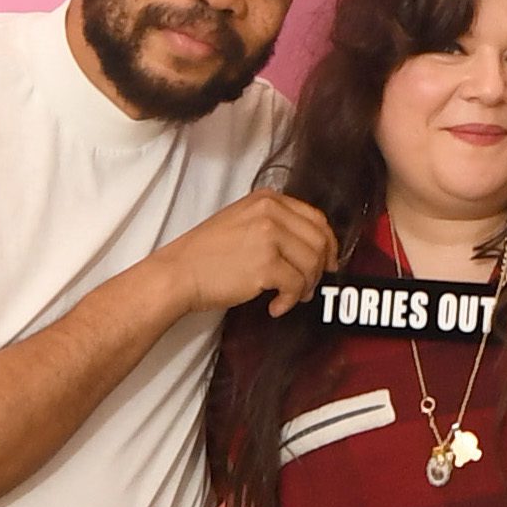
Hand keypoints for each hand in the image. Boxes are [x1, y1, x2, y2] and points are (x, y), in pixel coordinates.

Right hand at [146, 190, 334, 317]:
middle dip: (319, 269)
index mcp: (267, 199)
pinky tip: (274, 307)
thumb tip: (314, 249)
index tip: (328, 263)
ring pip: (312, 265)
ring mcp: (269, 236)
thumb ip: (277, 225)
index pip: (316, 219)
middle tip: (307, 287)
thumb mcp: (243, 222)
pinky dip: (289, 301)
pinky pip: (296, 286)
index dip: (328, 244)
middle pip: (319, 242)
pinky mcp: (266, 264)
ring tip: (288, 297)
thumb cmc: (207, 254)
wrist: (178, 273)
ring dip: (305, 287)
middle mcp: (271, 211)